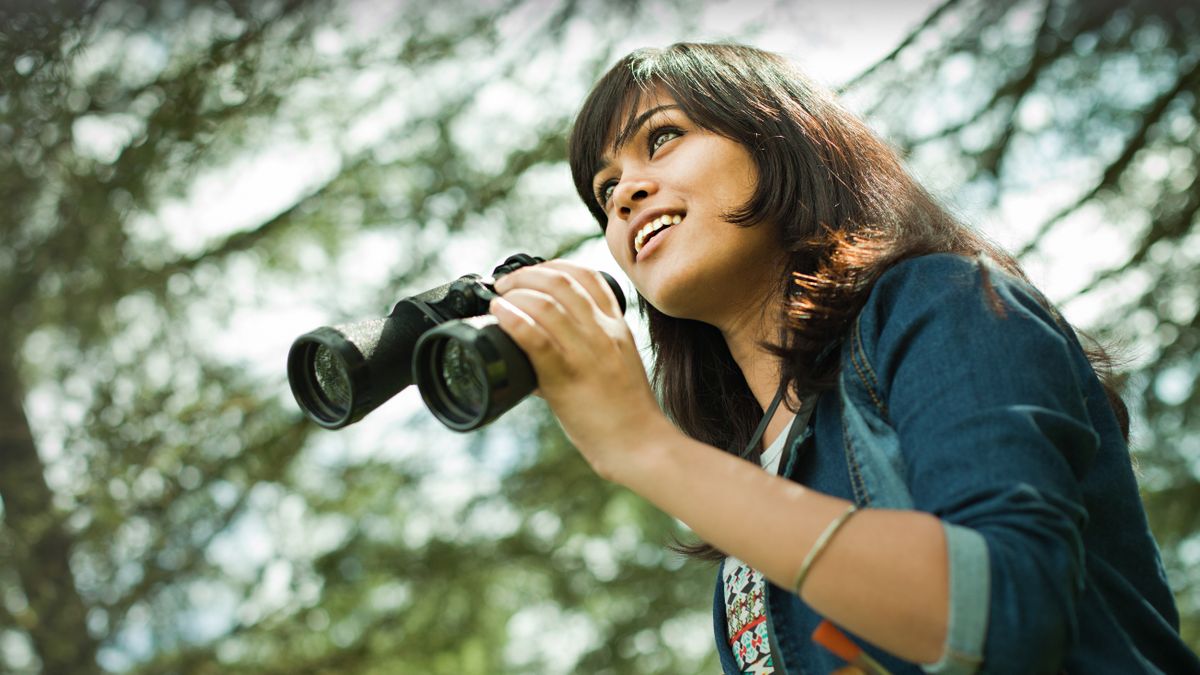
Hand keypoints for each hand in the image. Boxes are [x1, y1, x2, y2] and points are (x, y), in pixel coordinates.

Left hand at [489, 259, 673, 480]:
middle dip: (526, 275)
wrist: (641, 445)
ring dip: (515, 294)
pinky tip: (500, 315)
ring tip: (499, 300)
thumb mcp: (616, 365)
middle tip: (506, 284)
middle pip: (562, 280)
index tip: (533, 273)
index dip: (555, 266)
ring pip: (547, 303)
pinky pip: (536, 338)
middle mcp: (603, 332)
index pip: (588, 275)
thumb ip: (585, 349)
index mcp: (617, 327)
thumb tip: (538, 348)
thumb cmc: (626, 412)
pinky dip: (513, 320)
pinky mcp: (567, 377)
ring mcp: (587, 353)